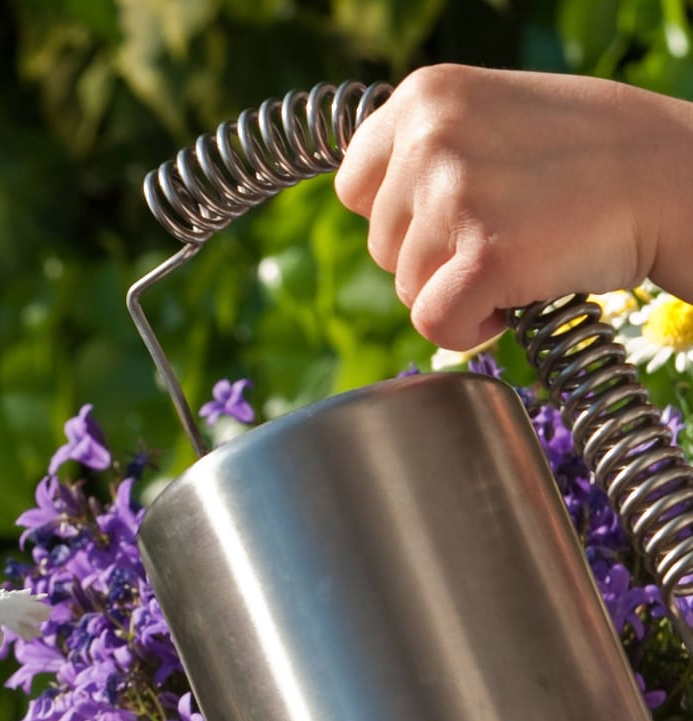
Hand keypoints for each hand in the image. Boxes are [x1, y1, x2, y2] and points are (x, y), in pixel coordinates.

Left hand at [335, 65, 692, 351]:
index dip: (403, 217)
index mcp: (422, 95)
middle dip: (434, 255)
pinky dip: (470, 330)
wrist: (675, 176)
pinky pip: (434, 324)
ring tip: (524, 249)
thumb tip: (368, 203)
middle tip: (509, 228)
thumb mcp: (491, 117)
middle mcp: (428, 138)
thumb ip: (426, 149)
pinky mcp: (482, 257)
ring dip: (459, 288)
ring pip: (407, 288)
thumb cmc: (589, 155)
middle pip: (380, 245)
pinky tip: (514, 297)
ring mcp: (454, 195)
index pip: (354, 188)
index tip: (458, 213)